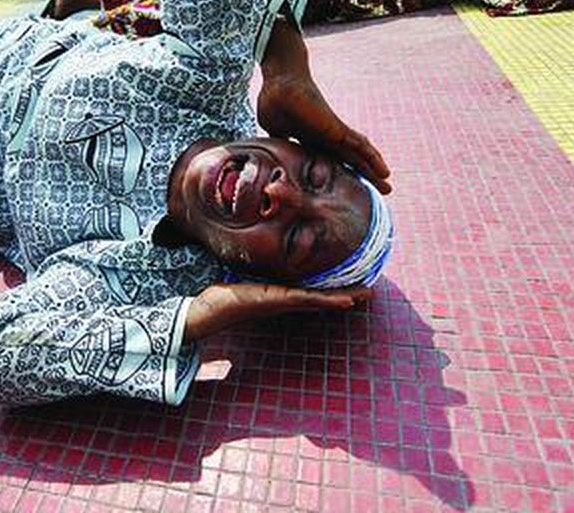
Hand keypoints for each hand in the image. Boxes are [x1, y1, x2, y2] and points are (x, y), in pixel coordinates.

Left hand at [185, 282, 371, 341]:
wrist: (205, 313)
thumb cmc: (218, 297)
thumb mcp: (237, 279)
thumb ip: (247, 272)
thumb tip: (248, 260)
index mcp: (277, 295)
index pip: (309, 292)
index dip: (330, 289)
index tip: (349, 285)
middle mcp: (282, 301)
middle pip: (319, 298)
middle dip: (344, 295)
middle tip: (369, 291)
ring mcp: (280, 303)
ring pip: (317, 300)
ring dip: (341, 298)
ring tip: (363, 295)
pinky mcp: (275, 301)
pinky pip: (305, 299)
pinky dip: (325, 299)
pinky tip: (342, 299)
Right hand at [257, 68, 390, 192]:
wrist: (279, 85)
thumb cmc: (274, 102)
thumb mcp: (275, 133)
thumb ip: (278, 147)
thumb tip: (272, 161)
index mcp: (311, 142)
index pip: (331, 163)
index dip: (341, 177)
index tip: (348, 192)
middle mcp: (325, 138)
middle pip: (349, 161)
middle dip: (363, 176)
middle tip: (379, 192)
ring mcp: (333, 133)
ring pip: (358, 156)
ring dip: (373, 171)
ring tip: (387, 185)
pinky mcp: (337, 129)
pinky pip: (359, 146)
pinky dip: (372, 158)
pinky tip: (383, 171)